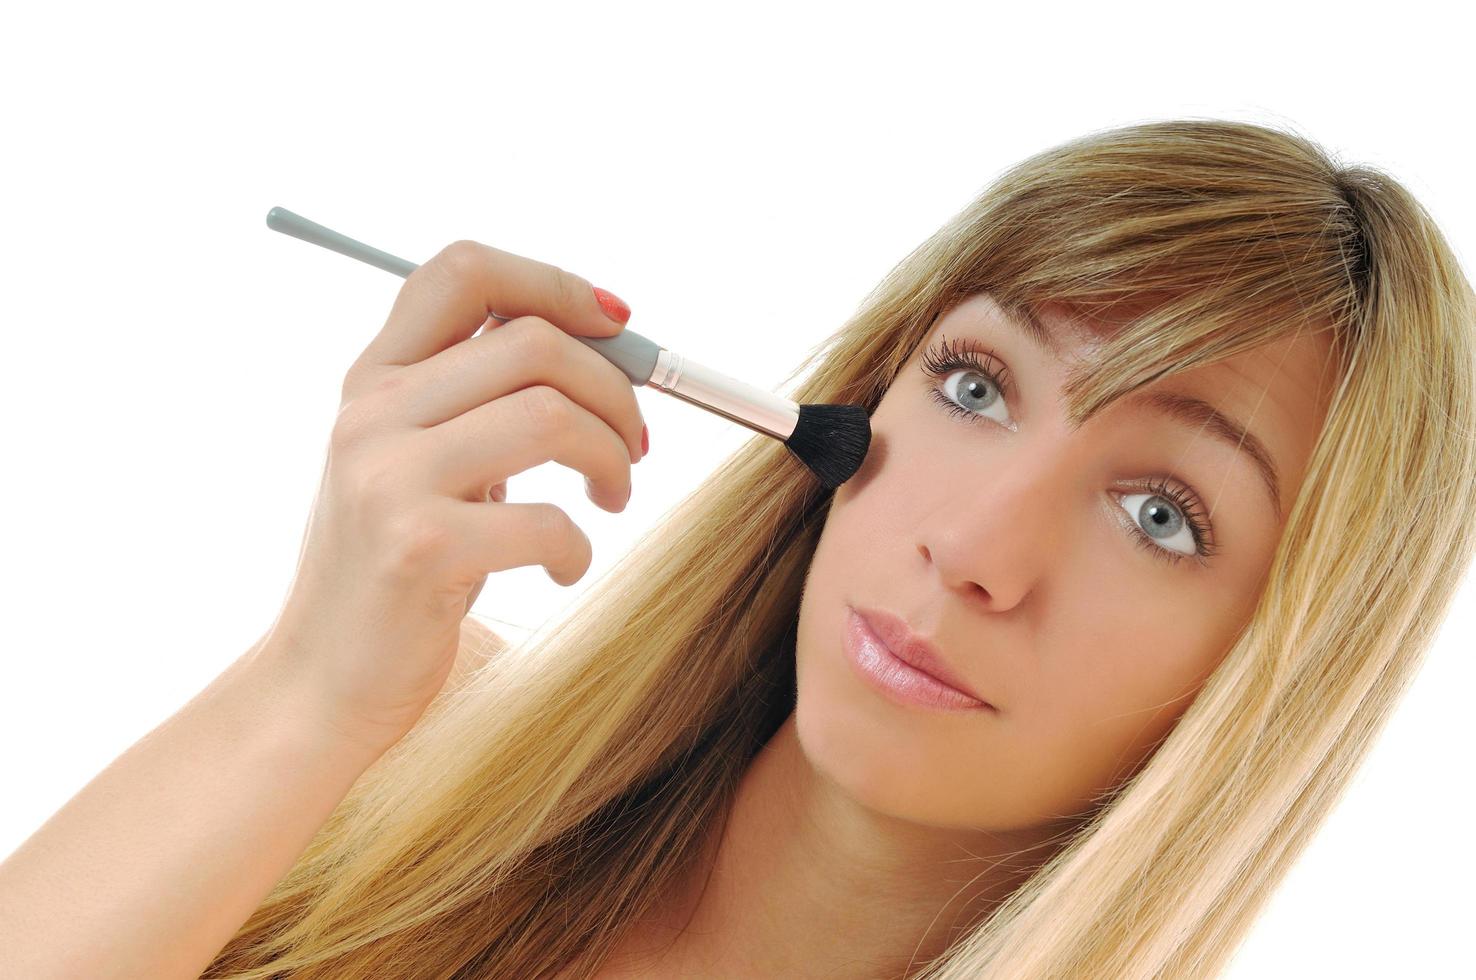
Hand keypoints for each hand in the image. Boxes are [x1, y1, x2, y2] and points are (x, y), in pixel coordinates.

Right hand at [258, 239, 644, 750]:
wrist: (322, 681)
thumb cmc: (395, 568)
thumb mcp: (418, 461)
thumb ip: (477, 399)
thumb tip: (602, 345)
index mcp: (373, 378)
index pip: (462, 271)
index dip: (554, 283)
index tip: (617, 326)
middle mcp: (371, 413)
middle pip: (534, 341)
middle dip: (615, 390)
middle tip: (635, 445)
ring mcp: (387, 478)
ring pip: (550, 415)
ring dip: (612, 458)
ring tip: (612, 498)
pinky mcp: (418, 550)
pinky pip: (547, 520)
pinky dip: (580, 546)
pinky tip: (565, 567)